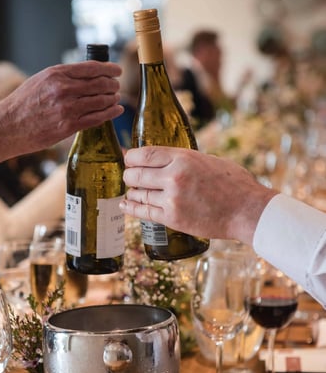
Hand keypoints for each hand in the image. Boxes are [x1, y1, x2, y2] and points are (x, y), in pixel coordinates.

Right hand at [0, 61, 122, 169]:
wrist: (8, 127)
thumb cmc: (23, 103)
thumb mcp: (40, 80)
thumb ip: (62, 77)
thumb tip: (85, 76)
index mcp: (56, 74)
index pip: (91, 68)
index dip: (109, 69)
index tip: (117, 71)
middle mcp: (63, 89)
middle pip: (100, 84)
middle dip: (113, 85)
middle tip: (116, 87)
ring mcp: (67, 109)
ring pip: (101, 101)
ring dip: (113, 99)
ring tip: (117, 98)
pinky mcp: (68, 127)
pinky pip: (96, 118)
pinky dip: (110, 114)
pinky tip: (116, 111)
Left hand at [120, 146, 277, 244]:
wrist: (247, 210)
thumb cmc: (234, 184)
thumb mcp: (208, 161)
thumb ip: (185, 161)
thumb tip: (166, 160)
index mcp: (183, 158)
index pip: (144, 154)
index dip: (130, 157)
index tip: (128, 159)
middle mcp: (173, 177)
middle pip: (135, 174)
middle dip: (129, 175)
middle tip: (129, 176)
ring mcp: (171, 199)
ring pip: (138, 193)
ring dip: (132, 191)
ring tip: (131, 190)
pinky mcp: (173, 218)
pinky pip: (144, 212)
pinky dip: (132, 208)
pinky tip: (125, 204)